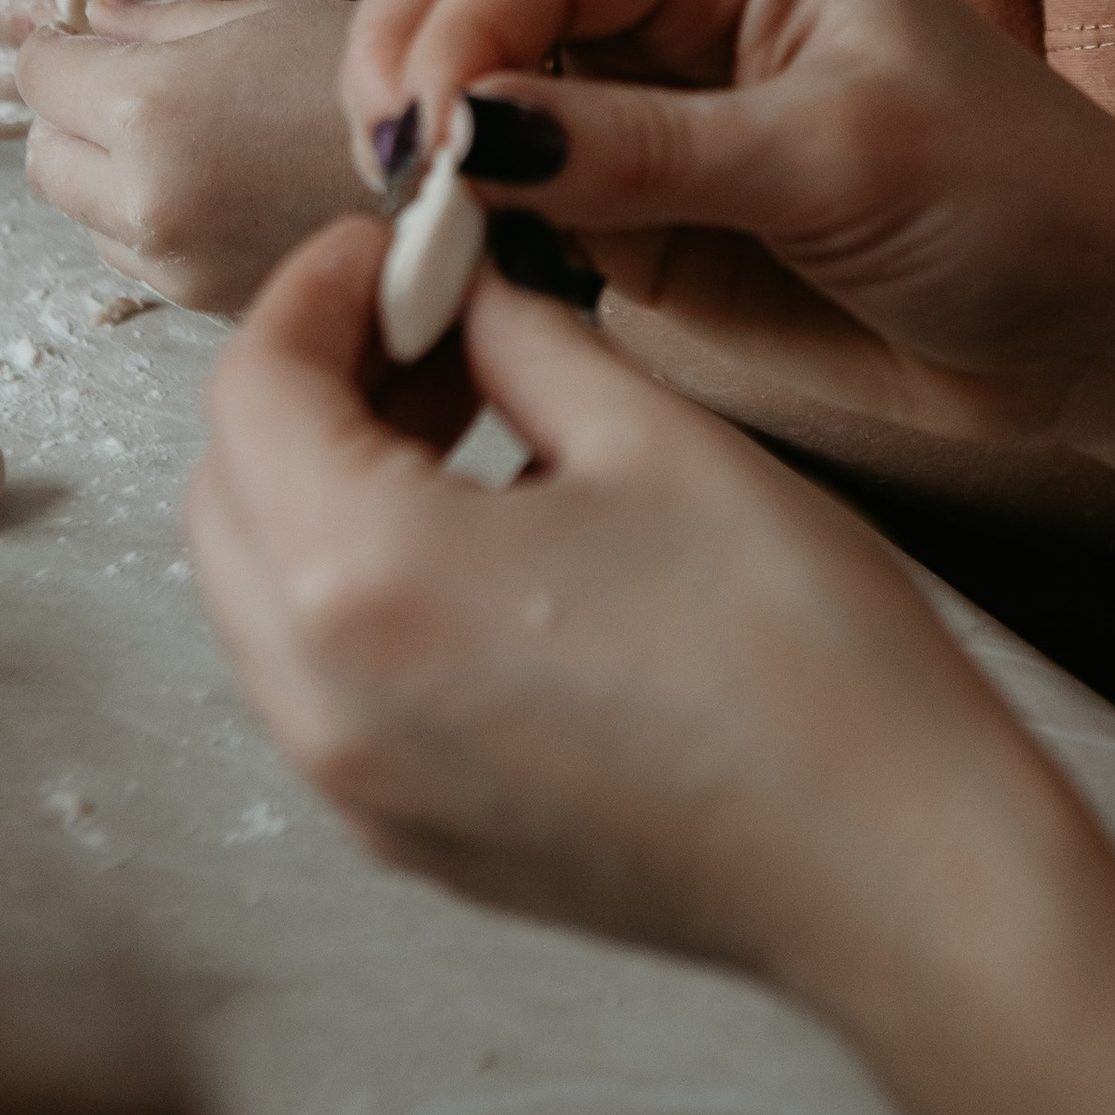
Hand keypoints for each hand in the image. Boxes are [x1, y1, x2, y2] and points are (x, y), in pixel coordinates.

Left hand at [19, 0, 368, 314]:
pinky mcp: (205, 305)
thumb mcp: (264, 16)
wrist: (475, 181)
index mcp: (151, 108)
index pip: (34, 71)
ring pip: (83, 215)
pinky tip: (231, 192)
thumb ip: (157, 22)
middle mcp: (145, 198)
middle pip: (41, 155)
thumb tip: (92, 21)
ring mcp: (174, 265)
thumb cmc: (382, 84)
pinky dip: (158, 225)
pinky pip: (140, 257)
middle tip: (143, 90)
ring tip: (201, 146)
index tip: (101, 38)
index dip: (64, 46)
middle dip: (73, 118)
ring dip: (111, 179)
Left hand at [189, 217, 1054, 978]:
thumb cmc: (798, 659)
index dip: (318, 288)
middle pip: (226, 491)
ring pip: (260, 591)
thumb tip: (463, 291)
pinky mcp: (408, 835)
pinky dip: (356, 583)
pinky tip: (485, 530)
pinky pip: (321, 679)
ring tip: (462, 413)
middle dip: (307, 381)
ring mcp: (357, 787)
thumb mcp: (654, 440)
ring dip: (324, 482)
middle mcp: (322, 700)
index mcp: (365, 580)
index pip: (257, 389)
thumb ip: (521, 341)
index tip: (397, 245)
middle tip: (426, 315)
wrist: (888, 869)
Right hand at [338, 0, 1114, 451]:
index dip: (453, 30)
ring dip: (425, 157)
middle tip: (391, 180)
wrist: (1098, 330)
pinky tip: (462, 282)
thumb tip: (465, 136)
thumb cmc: (1014, 202)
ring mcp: (642, 106)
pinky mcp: (633, 212)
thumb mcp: (833, 159)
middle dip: (408, 64)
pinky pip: (508, 201)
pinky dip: (467, 234)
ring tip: (416, 246)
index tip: (425, 142)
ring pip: (470, 94)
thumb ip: (642, 152)